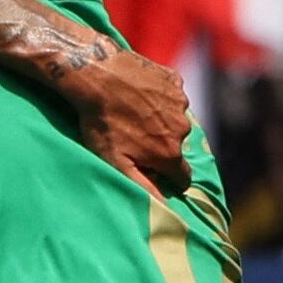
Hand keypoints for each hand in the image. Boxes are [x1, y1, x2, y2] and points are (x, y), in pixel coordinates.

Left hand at [67, 49, 195, 195]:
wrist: (99, 74)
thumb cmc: (102, 122)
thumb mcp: (116, 162)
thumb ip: (143, 186)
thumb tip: (163, 207)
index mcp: (170, 153)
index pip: (183, 177)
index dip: (168, 177)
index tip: (153, 171)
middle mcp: (181, 128)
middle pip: (177, 147)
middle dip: (162, 146)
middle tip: (134, 137)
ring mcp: (180, 102)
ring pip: (175, 120)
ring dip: (160, 120)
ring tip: (133, 114)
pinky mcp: (174, 81)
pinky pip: (172, 95)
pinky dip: (159, 97)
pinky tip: (138, 95)